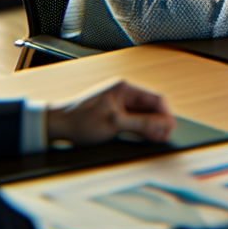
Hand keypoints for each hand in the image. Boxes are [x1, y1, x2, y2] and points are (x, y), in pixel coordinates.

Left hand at [45, 79, 174, 145]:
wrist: (56, 126)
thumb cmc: (81, 121)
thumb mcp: (114, 124)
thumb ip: (142, 123)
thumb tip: (166, 124)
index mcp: (125, 88)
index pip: (156, 99)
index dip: (166, 115)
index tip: (171, 130)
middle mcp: (123, 93)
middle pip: (151, 107)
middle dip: (160, 123)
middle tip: (164, 138)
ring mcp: (119, 103)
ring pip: (144, 115)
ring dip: (151, 127)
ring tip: (155, 140)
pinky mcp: (114, 114)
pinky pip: (134, 120)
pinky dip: (140, 129)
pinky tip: (143, 138)